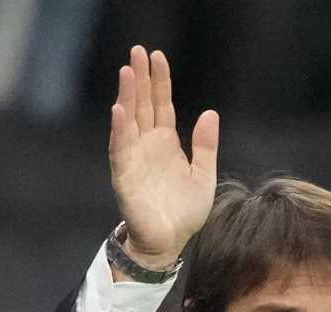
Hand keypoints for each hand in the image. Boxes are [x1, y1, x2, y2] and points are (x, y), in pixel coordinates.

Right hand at [109, 46, 218, 268]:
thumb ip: (205, 145)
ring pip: (128, 121)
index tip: (158, 57)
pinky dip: (119, 130)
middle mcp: (147, 146)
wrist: (170, 242)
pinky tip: (119, 110)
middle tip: (137, 51)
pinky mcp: (125, 177)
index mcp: (166, 143)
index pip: (161, 105)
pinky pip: (120, 150)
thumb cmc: (184, 212)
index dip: (159, 81)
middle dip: (139, 79)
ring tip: (127, 72)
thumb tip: (211, 112)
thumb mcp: (203, 175)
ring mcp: (134, 159)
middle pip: (142, 105)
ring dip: (126, 96)